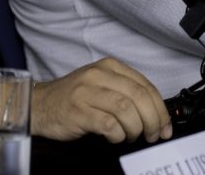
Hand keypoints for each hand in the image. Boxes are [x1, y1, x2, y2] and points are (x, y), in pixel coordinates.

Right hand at [30, 56, 171, 143]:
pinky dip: (118, 135)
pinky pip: (109, 125)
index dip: (161, 109)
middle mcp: (98, 75)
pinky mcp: (79, 111)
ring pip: (127, 110)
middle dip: (153, 121)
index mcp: (109, 66)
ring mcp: (87, 92)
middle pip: (139, 97)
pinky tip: (113, 137)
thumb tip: (156, 114)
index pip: (146, 85)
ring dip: (135, 129)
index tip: (165, 126)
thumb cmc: (73, 98)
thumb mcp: (101, 85)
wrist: (39, 104)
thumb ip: (126, 92)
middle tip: (154, 136)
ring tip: (131, 136)